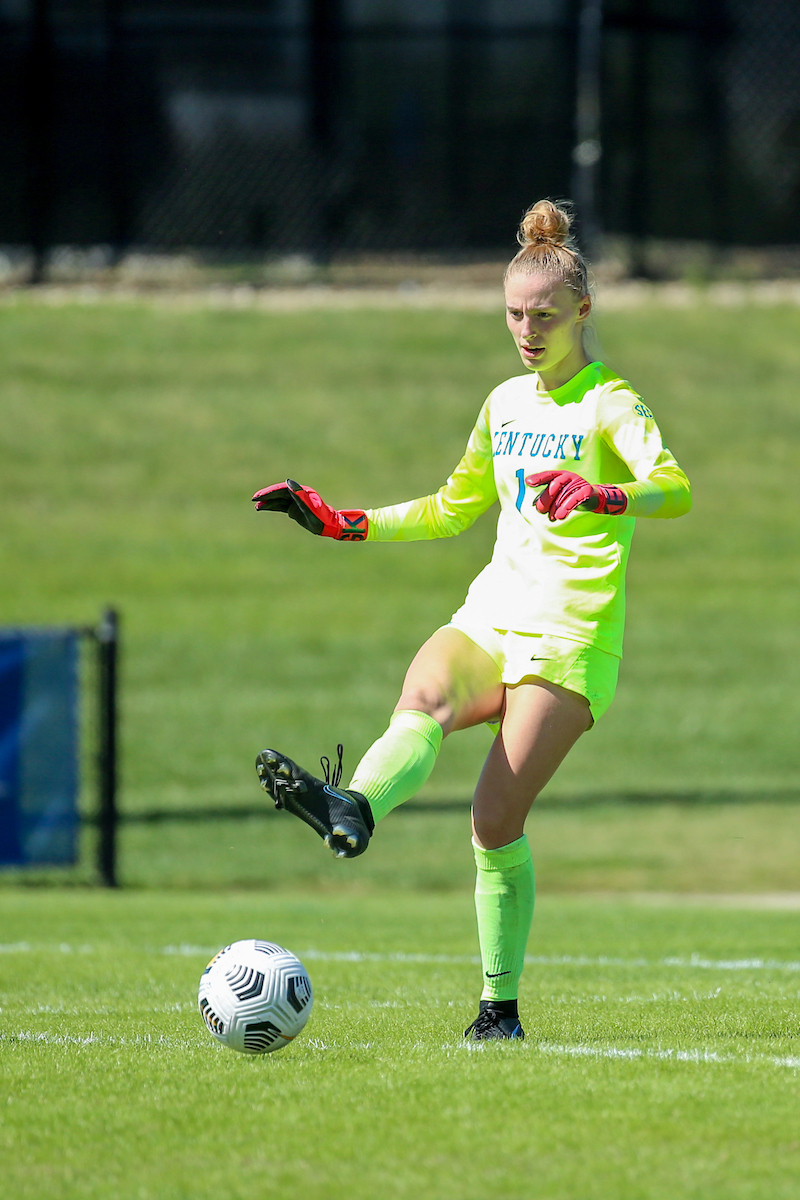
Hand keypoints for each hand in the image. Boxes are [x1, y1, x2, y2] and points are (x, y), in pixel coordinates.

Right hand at [251, 480, 367, 540]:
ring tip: (256, 506)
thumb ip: (299, 495)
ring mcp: (295, 501)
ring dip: (267, 502)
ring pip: (278, 500)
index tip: (259, 496)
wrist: (329, 525)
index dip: (269, 492)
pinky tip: (263, 508)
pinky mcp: (294, 508)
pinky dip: (272, 507)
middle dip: (266, 496)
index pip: (281, 489)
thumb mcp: (310, 508)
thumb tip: (288, 482)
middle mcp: (297, 495)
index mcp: (300, 492)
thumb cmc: (320, 517)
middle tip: (254, 499)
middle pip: (278, 493)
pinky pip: (280, 506)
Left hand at [525, 470, 627, 520]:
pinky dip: (567, 507)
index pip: (548, 475)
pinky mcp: (587, 491)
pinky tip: (561, 516)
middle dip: (546, 499)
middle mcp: (569, 477)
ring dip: (556, 507)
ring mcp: (578, 483)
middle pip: (554, 486)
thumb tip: (535, 506)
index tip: (528, 482)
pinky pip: (575, 498)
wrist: (594, 499)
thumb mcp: (559, 496)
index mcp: (560, 475)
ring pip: (564, 493)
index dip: (538, 478)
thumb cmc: (572, 496)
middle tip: (541, 511)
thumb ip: (548, 498)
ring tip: (552, 518)